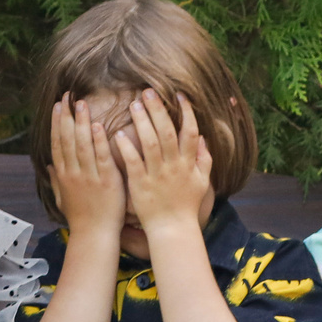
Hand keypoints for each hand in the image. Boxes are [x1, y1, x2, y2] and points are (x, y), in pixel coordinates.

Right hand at [47, 94, 126, 240]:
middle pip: (67, 139)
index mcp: (63, 175)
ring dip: (81, 123)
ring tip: (81, 103)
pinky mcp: (106, 181)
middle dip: (67, 116)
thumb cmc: (81, 218)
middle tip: (68, 95)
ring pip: (82, 145)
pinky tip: (98, 125)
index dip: (57, 122)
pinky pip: (100, 157)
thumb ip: (56, 180)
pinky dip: (98, 141)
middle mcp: (73, 173)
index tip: (58, 105)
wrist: (94, 235)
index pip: (58, 143)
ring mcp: (88, 177)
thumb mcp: (64, 198)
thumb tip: (49, 165)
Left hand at [113, 88, 209, 233]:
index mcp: (188, 163)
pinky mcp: (140, 184)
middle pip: (167, 131)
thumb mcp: (202, 182)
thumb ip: (204, 158)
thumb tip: (203, 137)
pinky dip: (126, 148)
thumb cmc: (186, 206)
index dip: (186, 112)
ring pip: (150, 143)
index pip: (190, 131)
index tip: (178, 95)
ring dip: (142, 122)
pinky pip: (133, 162)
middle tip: (148, 92)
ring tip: (134, 105)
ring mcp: (156, 175)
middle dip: (158, 110)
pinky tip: (118, 134)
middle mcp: (173, 166)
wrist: (172, 229)